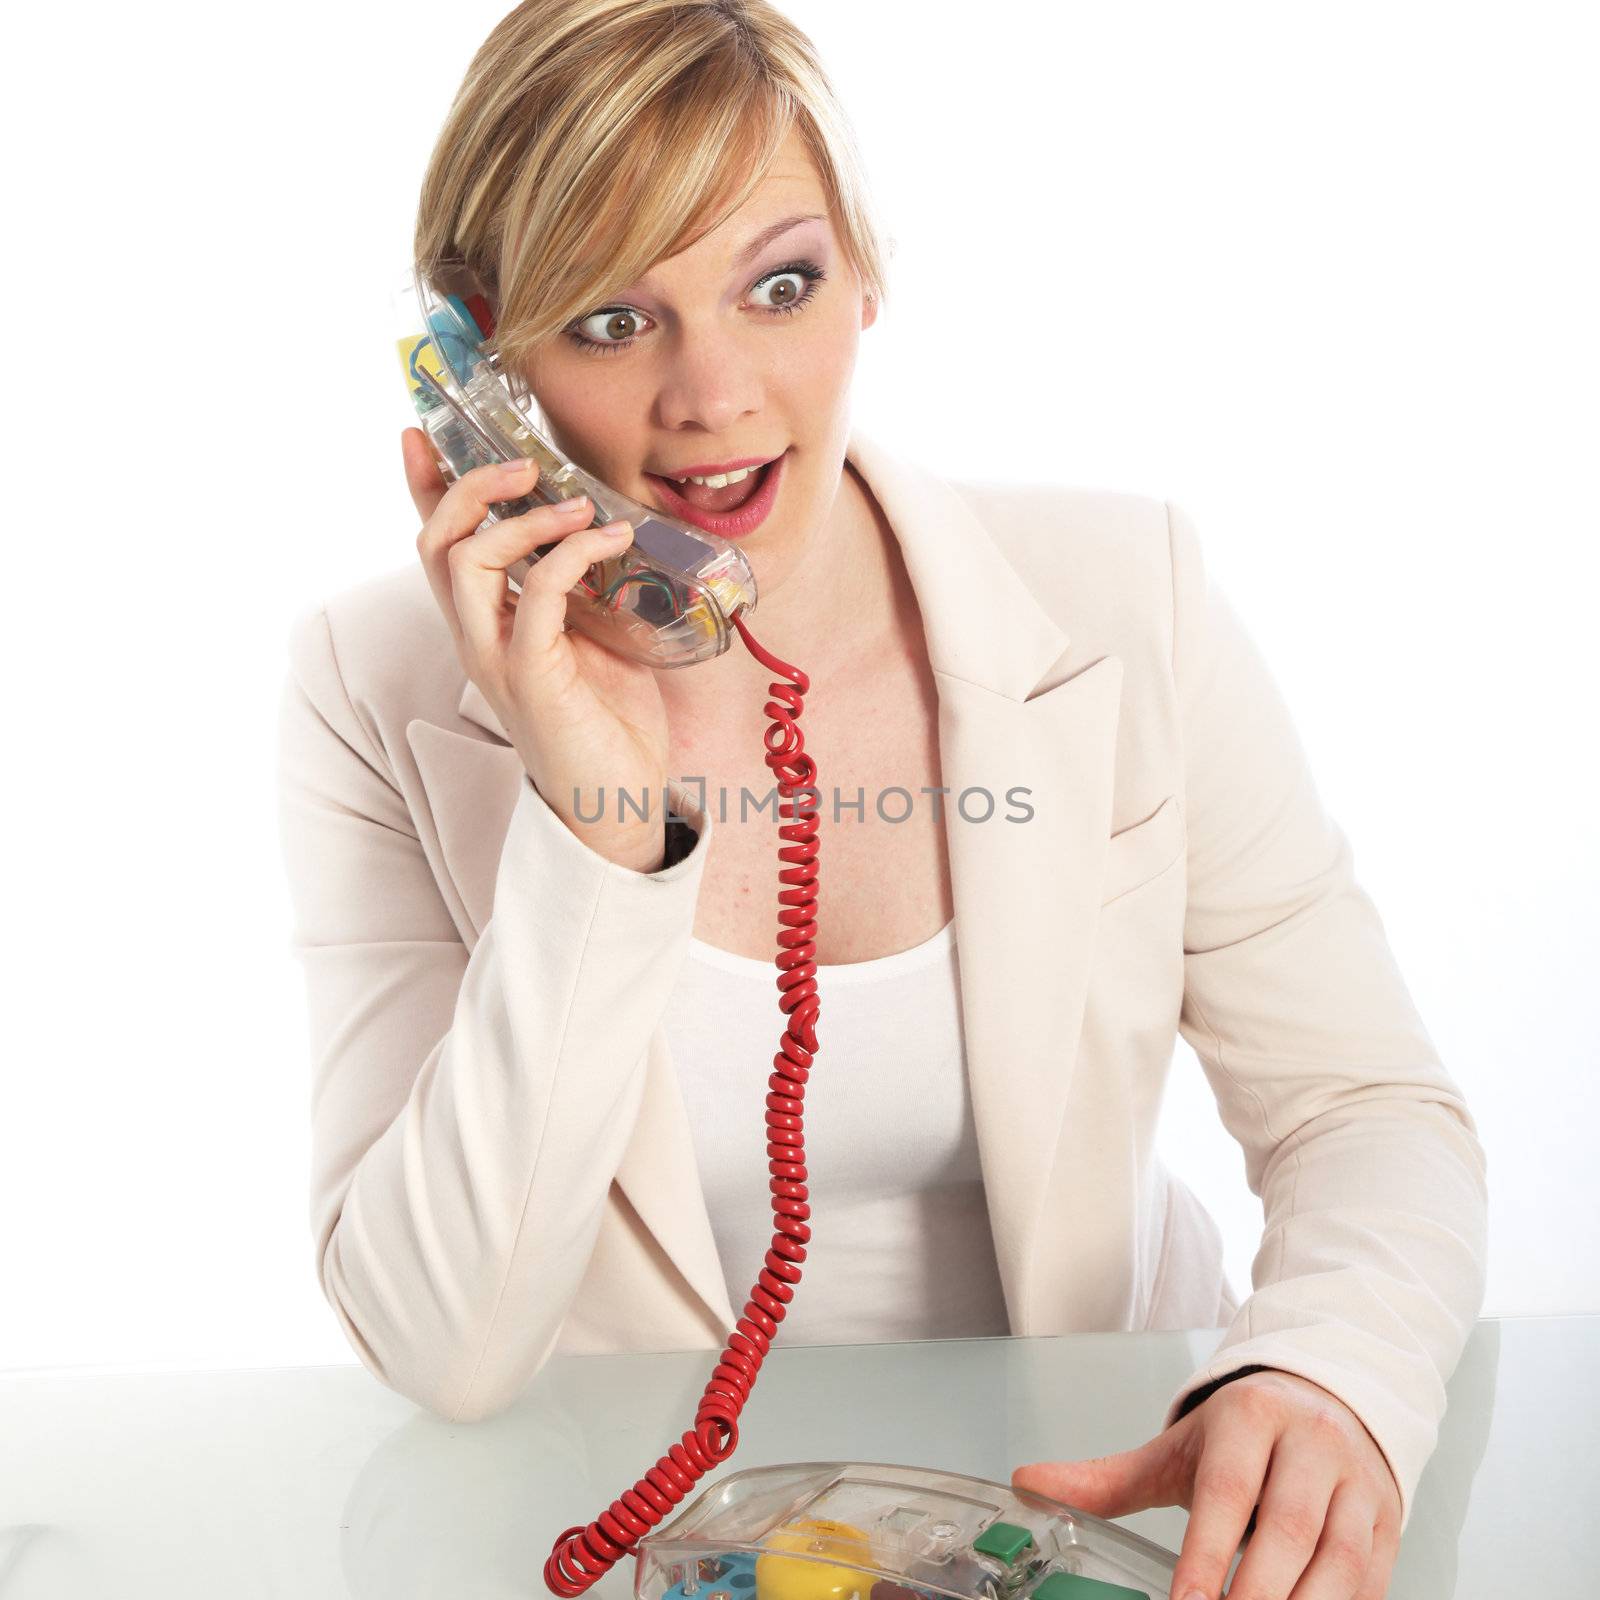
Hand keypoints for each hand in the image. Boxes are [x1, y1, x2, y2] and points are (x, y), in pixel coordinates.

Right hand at [404, 431, 670, 871]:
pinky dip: (568, 555)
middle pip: (436, 542)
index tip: (422, 433)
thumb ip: (584, 590)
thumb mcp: (595, 638)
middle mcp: (477, 639)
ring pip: (467, 562)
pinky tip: (608, 539)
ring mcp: (497, 660)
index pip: (439, 546)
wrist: (618, 807)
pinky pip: (533, 597)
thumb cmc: (609, 726)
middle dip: (467, 487)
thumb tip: (611, 531)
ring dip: (520, 518)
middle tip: (522, 461)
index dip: (424, 488)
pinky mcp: (531, 679)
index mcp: (485, 626)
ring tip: (576, 503)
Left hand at [1011, 1369, 1401, 1599]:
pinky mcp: (1389, 1523)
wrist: (1329, 1394)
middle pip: (1285, 1531)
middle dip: (1255, 1594)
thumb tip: (1026, 1485)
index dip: (1206, 1554)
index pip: (1225, 1492)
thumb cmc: (1245, 1435)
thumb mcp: (1179, 1448)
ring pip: (1338, 1561)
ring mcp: (1357, 1484)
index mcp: (1250, 1419)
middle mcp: (1310, 1445)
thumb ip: (1108, 1479)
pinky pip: (1372, 1580)